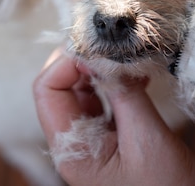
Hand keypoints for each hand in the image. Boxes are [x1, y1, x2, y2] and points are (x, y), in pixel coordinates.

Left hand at [33, 50, 194, 185]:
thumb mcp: (147, 140)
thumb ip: (124, 94)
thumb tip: (109, 55)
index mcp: (72, 150)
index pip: (47, 90)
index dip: (67, 62)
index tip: (97, 46)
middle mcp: (74, 144)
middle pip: (59, 87)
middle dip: (81, 61)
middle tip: (110, 45)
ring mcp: (91, 142)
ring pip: (81, 92)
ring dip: (100, 70)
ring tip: (126, 59)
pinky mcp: (110, 140)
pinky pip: (102, 102)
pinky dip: (115, 84)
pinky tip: (136, 77)